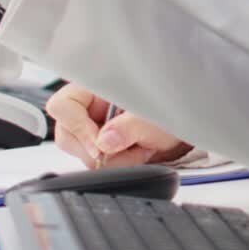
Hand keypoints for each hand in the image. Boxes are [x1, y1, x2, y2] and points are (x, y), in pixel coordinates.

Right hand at [46, 83, 192, 169]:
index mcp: (97, 86)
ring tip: (139, 147)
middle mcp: (90, 104)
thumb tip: (103, 142)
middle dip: (95, 149)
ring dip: (111, 159)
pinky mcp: (101, 143)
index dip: (76, 127)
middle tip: (125, 150)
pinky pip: (96, 162)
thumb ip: (129, 128)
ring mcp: (94, 125)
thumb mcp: (155, 116)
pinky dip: (117, 164)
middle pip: (66, 133)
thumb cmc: (172, 107)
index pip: (63, 105)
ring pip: (81, 152)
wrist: (185, 120)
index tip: (99, 145)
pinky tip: (136, 153)